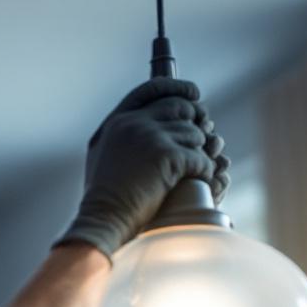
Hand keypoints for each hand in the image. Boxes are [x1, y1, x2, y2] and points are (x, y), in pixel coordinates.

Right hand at [54, 78, 228, 259]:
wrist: (103, 218)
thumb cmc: (105, 197)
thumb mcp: (102, 155)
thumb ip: (123, 135)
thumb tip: (157, 126)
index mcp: (116, 121)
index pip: (151, 89)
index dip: (177, 88)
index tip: (194, 94)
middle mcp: (133, 123)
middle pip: (179, 107)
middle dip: (195, 122)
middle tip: (202, 138)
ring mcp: (149, 137)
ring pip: (194, 133)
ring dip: (199, 151)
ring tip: (193, 168)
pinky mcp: (166, 156)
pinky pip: (199, 157)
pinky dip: (204, 169)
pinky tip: (199, 179)